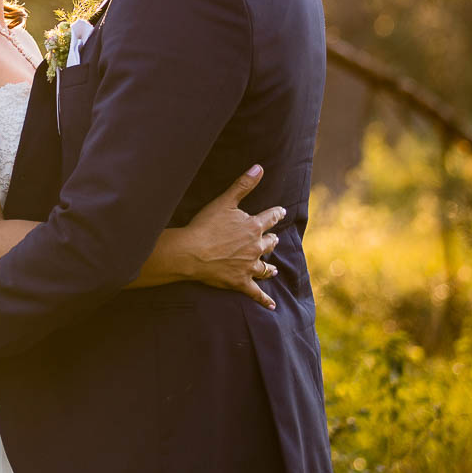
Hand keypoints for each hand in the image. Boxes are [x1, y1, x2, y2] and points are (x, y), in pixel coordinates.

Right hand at [181, 165, 284, 309]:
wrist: (191, 253)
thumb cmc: (205, 225)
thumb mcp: (224, 201)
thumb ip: (243, 185)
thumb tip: (260, 167)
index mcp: (253, 227)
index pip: (270, 217)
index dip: (275, 214)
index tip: (280, 211)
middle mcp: (256, 247)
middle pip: (269, 244)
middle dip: (271, 241)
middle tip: (273, 240)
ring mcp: (249, 267)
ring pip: (265, 268)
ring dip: (269, 268)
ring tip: (273, 268)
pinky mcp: (240, 282)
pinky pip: (256, 293)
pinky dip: (264, 299)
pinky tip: (272, 305)